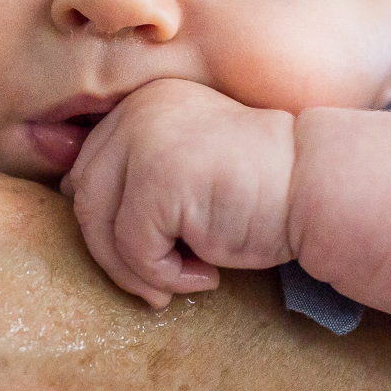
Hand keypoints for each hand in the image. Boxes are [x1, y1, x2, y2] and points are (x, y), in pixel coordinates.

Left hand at [61, 78, 297, 307]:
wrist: (318, 189)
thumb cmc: (259, 192)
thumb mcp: (186, 171)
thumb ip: (135, 175)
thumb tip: (72, 201)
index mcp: (141, 105)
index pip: (88, 170)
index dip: (107, 225)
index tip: (148, 256)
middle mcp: (136, 112)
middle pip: (85, 199)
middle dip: (114, 255)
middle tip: (158, 286)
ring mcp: (144, 140)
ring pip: (100, 227)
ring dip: (137, 272)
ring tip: (183, 282)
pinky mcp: (158, 176)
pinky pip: (133, 248)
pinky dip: (164, 276)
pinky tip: (207, 276)